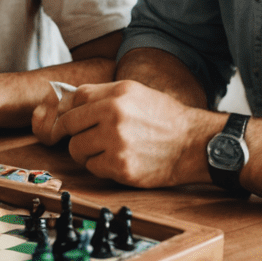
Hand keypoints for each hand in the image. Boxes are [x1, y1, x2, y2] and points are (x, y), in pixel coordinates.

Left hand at [40, 81, 221, 186]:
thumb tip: (70, 103)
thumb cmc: (164, 118)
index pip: (75, 98)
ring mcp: (116, 142)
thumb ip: (103, 95)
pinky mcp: (121, 167)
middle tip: (82, 138)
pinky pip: (92, 167)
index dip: (70, 111)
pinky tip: (115, 161)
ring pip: (76, 149)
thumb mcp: (134, 92)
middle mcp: (113, 114)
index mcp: (116, 93)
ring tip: (102, 151)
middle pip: (68, 124)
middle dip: (71, 133)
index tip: (68, 121)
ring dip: (85, 152)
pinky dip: (100, 167)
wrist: (193, 144)